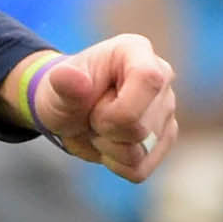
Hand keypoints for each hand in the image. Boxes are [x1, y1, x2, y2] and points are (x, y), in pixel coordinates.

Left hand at [27, 34, 178, 181]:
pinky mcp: (165, 138)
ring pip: (141, 152)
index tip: (95, 110)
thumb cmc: (64, 91)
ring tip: (99, 127)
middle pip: (141, 128)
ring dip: (108, 148)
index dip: (119, 108)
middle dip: (105, 130)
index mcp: (137, 52)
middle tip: (92, 115)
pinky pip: (140, 169)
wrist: (67, 110)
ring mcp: (167, 110)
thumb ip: (63, 82)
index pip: (149, 80)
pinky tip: (108, 143)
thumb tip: (66, 76)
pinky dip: (116, 164)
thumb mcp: (55, 86)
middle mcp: (162, 77)